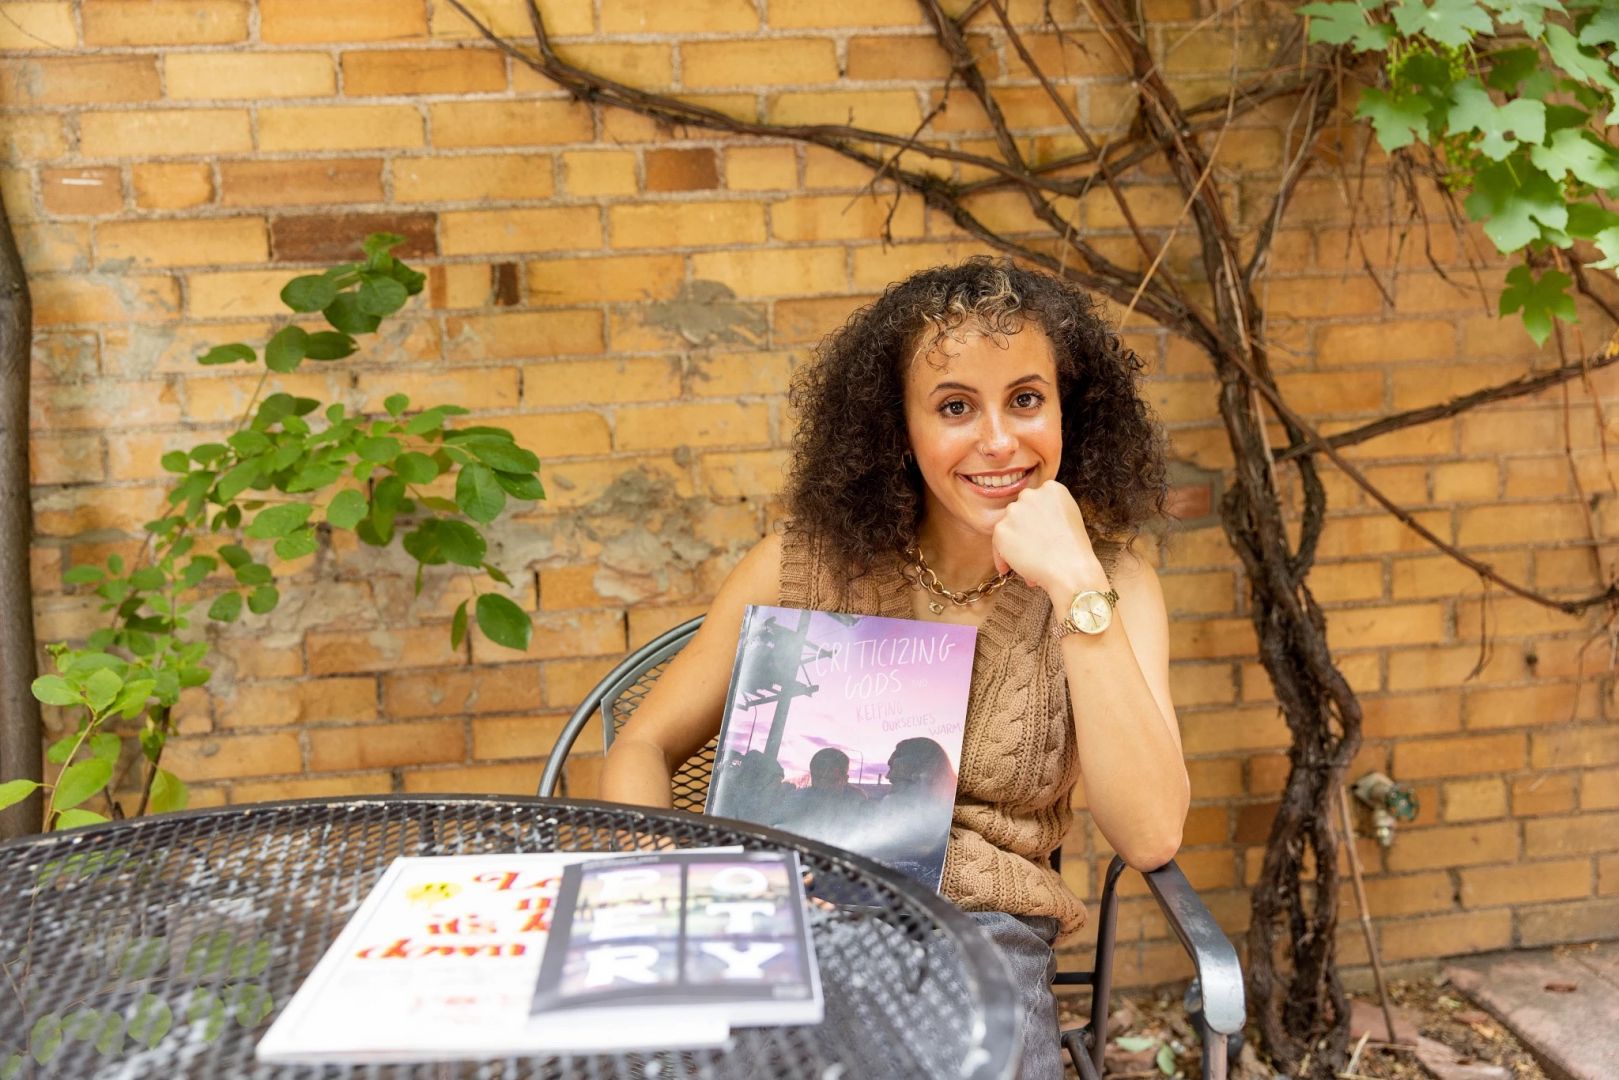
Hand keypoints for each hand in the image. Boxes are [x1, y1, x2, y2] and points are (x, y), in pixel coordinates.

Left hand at [990, 481, 1107, 601]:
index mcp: (1051, 488)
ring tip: (1027, 563)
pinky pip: (997, 544)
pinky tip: (1010, 569)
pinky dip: (1002, 558)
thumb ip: (1049, 511)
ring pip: (1008, 528)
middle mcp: (1030, 494)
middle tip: (1033, 550)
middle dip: (1024, 532)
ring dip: (1014, 544)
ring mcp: (1013, 510)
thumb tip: (1032, 522)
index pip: (1036, 502)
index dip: (1036, 521)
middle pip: (1020, 513)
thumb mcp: (1070, 518)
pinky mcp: (1001, 529)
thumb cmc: (1074, 550)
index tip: (1041, 536)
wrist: (1070, 569)